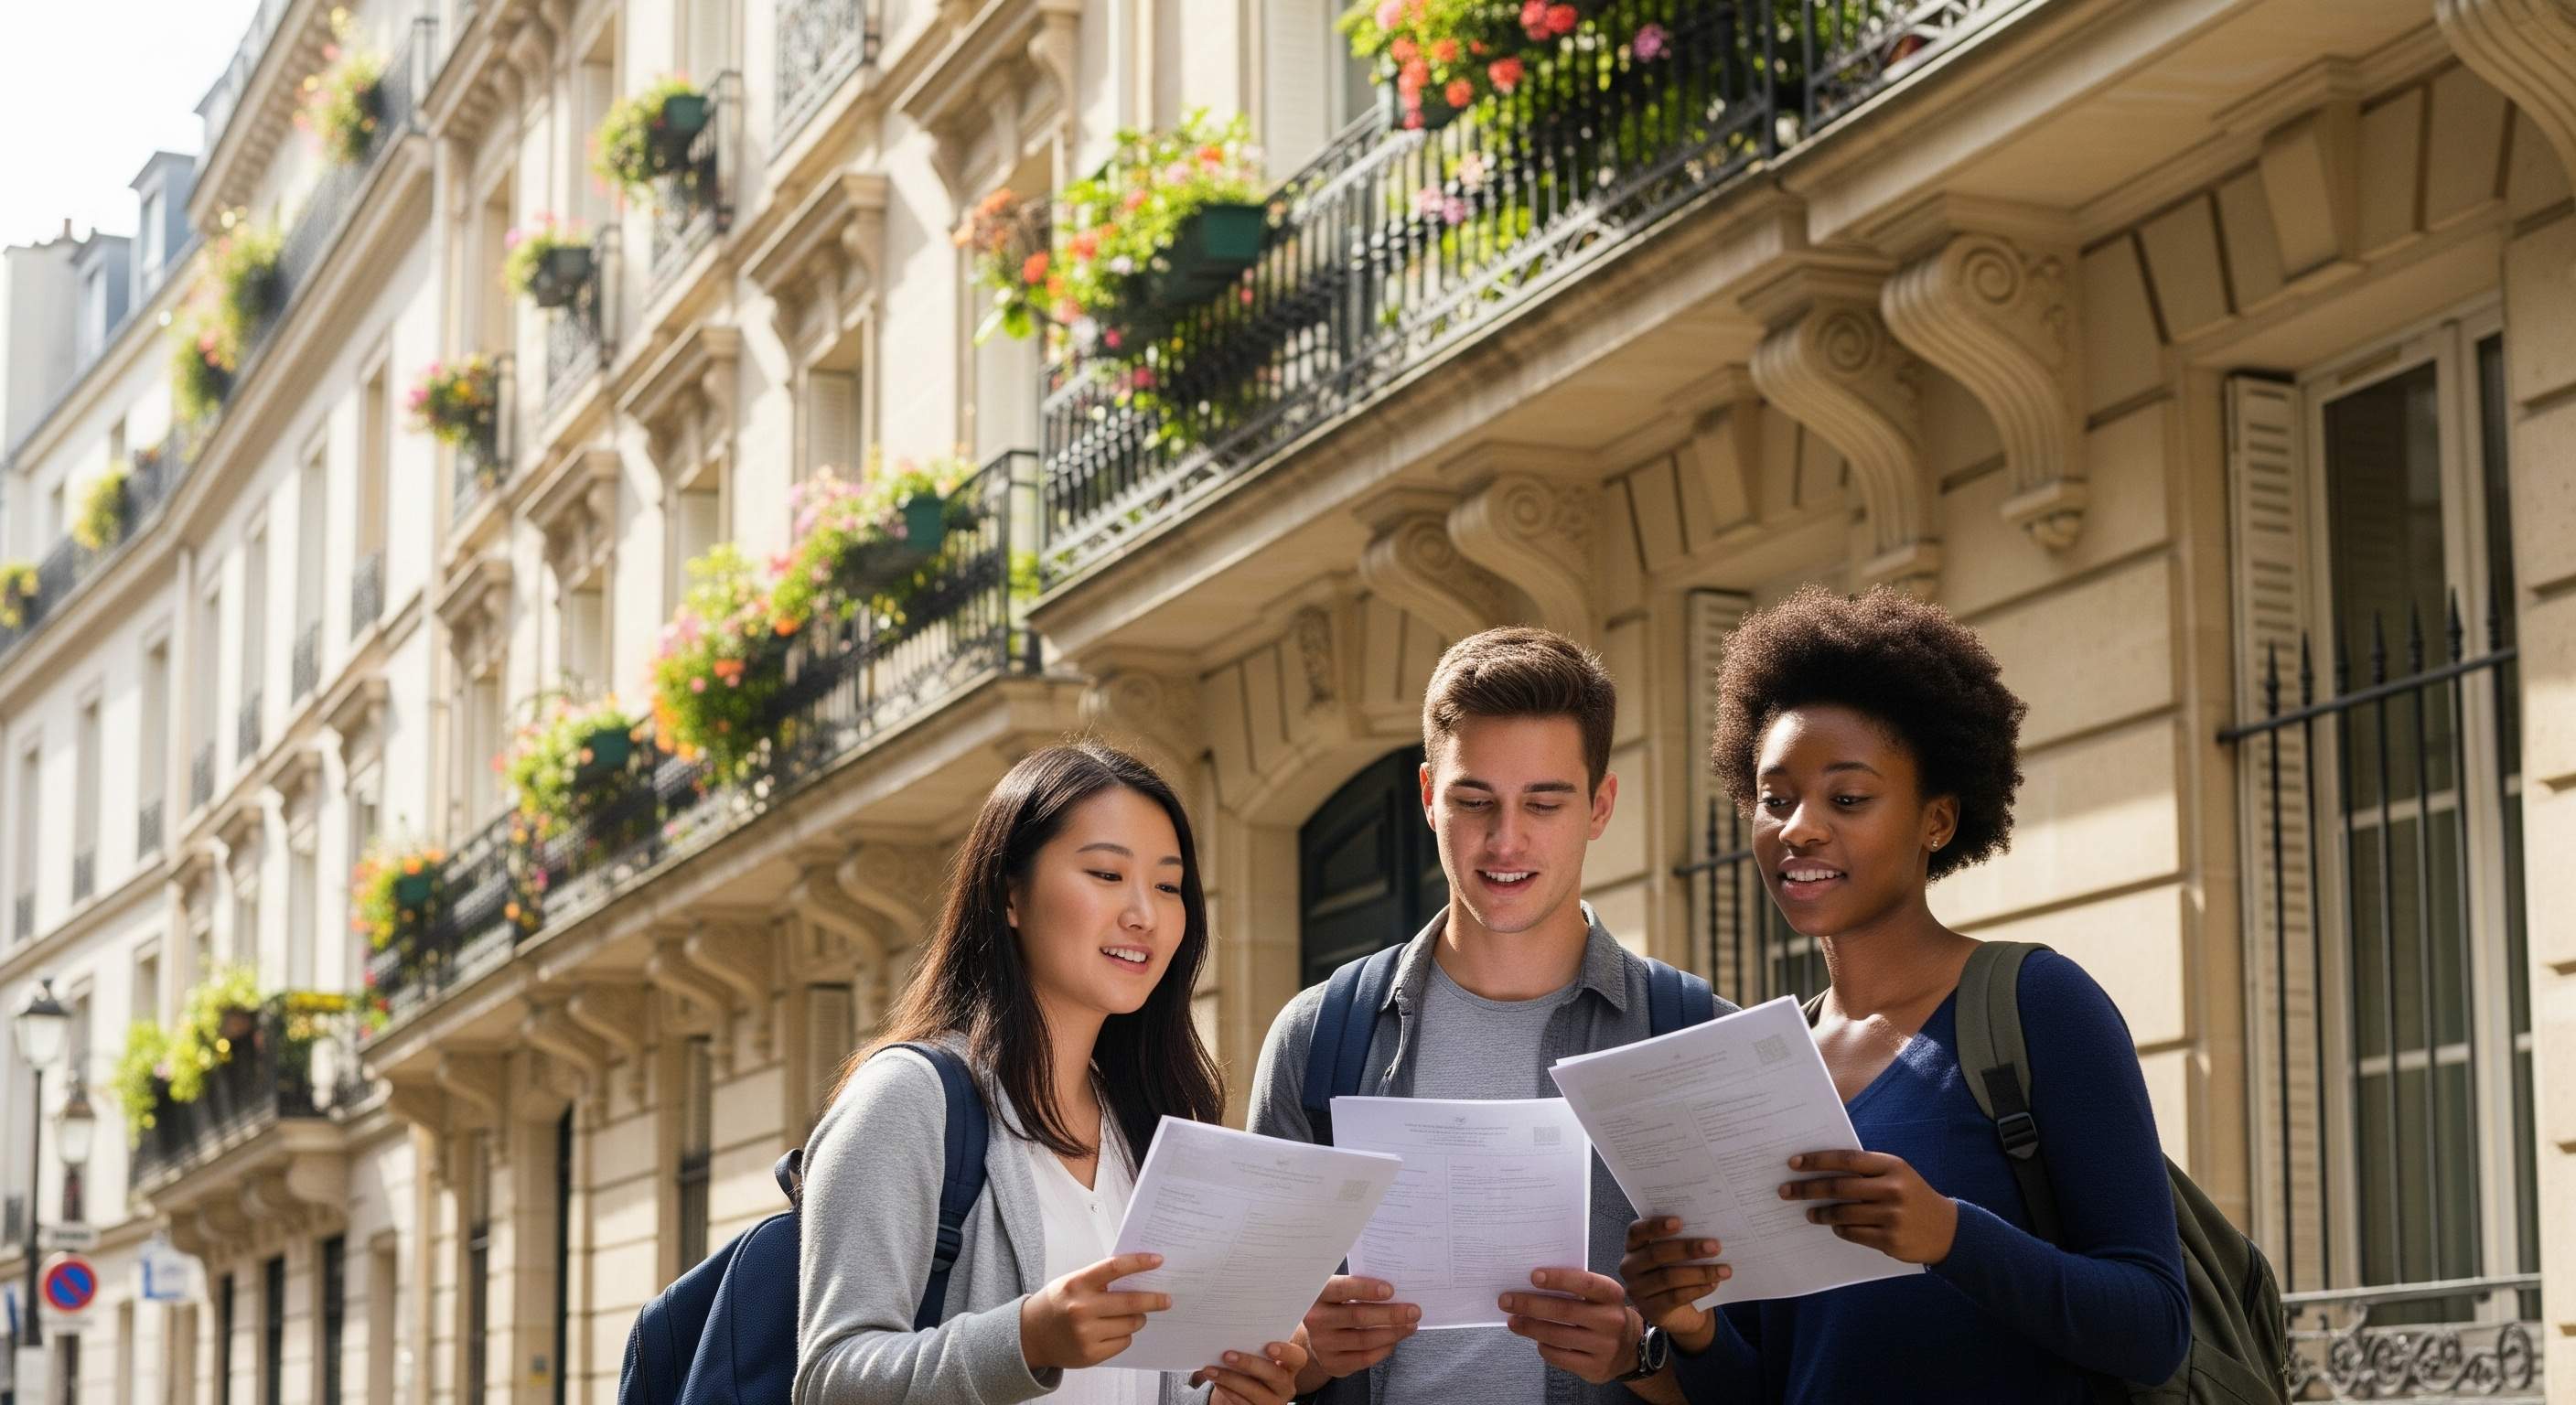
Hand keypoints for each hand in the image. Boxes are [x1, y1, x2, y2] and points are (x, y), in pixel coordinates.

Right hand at [1019, 1252, 1171, 1370]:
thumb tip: (1139, 1277)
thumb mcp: (1072, 1283)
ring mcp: (1086, 1333)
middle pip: (1131, 1302)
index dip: (1140, 1263)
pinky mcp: (1090, 1354)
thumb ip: (1100, 1280)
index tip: (1158, 1260)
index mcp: (1077, 1284)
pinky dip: (1125, 1335)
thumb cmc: (1057, 1304)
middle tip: (1166, 1299)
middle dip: (1154, 1300)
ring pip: (1130, 1324)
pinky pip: (1123, 1342)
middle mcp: (1081, 1308)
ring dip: (1139, 1318)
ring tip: (1135, 1315)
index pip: (1115, 1267)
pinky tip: (1114, 1330)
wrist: (1031, 1336)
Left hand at [1190, 1336, 1308, 1404]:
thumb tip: (1243, 1315)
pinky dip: (1228, 1391)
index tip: (1269, 1346)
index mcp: (1292, 1365)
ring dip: (1230, 1379)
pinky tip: (1216, 1380)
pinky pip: (1243, 1404)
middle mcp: (1286, 1385)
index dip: (1286, 1352)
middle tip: (1227, 1354)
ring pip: (1255, 1392)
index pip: (1298, 1358)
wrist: (1250, 1385)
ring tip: (1210, 1369)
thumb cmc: (1257, 1357)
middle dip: (1249, 1364)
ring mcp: (1273, 1401)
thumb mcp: (1262, 1347)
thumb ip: (1260, 1335)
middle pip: (1274, 1375)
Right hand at [1296, 1275, 1420, 1387]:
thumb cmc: (1336, 1305)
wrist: (1316, 1335)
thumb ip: (1360, 1287)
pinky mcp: (1332, 1363)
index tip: (1391, 1290)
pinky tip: (1396, 1340)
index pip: (1341, 1289)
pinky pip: (1364, 1358)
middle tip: (1414, 1311)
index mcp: (1317, 1294)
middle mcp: (1315, 1320)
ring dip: (1392, 1333)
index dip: (1366, 1289)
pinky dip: (1384, 1349)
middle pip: (1357, 1316)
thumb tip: (1398, 1289)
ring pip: (1364, 1340)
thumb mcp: (1340, 1291)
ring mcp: (1322, 1344)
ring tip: (1411, 1325)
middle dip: (1390, 1314)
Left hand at [1499, 1267, 1640, 1384]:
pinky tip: (1536, 1340)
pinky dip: (1543, 1347)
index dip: (1558, 1279)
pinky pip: (1560, 1357)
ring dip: (1530, 1327)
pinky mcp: (1595, 1367)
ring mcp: (1605, 1346)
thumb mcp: (1597, 1296)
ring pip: (1558, 1335)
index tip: (1533, 1276)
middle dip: (1530, 1304)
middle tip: (1506, 1300)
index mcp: (1611, 1295)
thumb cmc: (1601, 1313)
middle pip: (1564, 1311)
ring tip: (1513, 1321)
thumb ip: (1573, 1288)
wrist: (1627, 1347)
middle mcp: (1611, 1320)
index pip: (1584, 1283)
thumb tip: (1530, 1284)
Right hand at [1619, 1217, 1727, 1353]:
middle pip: (1656, 1254)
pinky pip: (1675, 1297)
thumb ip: (1683, 1241)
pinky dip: (1697, 1290)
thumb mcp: (1676, 1256)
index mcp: (1633, 1246)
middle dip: (1687, 1249)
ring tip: (1724, 1269)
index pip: (1636, 1231)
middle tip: (1715, 1246)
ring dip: (1700, 1272)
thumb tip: (1709, 1230)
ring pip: (1668, 1277)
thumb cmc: (1678, 1271)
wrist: (1680, 1312)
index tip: (1680, 1221)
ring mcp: (1637, 1290)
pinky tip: (1713, 1284)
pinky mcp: (1650, 1310)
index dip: (1655, 1226)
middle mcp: (1629, 1267)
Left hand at [1779, 1149, 1959, 1264]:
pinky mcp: (1890, 1240)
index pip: (1846, 1160)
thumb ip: (1867, 1170)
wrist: (1947, 1230)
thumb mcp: (1897, 1174)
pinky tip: (1833, 1227)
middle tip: (1786, 1191)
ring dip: (1821, 1213)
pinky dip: (1840, 1230)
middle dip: (1807, 1189)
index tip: (1793, 1164)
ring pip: (1843, 1213)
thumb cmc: (1912, 1196)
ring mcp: (1892, 1216)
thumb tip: (1821, 1169)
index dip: (1817, 1161)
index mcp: (1892, 1166)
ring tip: (1809, 1213)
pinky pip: (1854, 1234)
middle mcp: (1892, 1188)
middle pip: (1839, 1187)